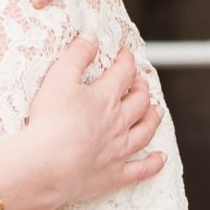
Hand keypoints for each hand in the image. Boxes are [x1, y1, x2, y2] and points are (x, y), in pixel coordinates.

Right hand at [26, 32, 164, 203]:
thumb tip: (91, 35)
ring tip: (157, 111)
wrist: (48, 165)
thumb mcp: (58, 78)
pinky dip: (153, 163)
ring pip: (144, 131)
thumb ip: (76, 55)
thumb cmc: (50, 120)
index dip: (126, 61)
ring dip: (153, 120)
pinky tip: (160, 158)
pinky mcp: (114, 174)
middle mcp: (119, 122)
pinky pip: (141, 169)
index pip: (123, 73)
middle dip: (141, 88)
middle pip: (139, 102)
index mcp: (106, 97)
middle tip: (140, 83)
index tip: (125, 54)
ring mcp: (119, 149)